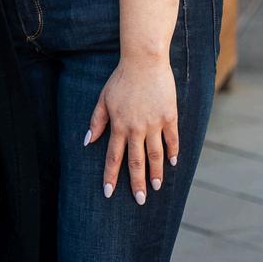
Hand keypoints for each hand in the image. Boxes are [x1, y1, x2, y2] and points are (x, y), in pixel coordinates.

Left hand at [84, 56, 177, 205]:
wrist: (144, 60)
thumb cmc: (122, 78)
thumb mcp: (104, 98)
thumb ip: (97, 121)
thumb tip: (88, 142)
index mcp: (119, 125)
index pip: (113, 157)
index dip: (111, 176)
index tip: (108, 193)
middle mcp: (136, 128)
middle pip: (136, 161)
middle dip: (136, 183)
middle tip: (140, 200)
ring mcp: (154, 123)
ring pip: (155, 154)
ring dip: (156, 172)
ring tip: (156, 187)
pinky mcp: (169, 115)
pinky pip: (172, 138)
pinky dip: (173, 151)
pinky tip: (174, 163)